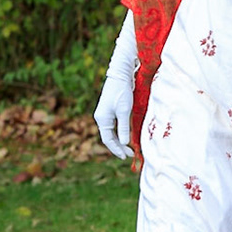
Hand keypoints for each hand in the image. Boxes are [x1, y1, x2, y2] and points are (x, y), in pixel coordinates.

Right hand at [94, 12, 139, 159]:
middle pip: (109, 137)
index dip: (116, 149)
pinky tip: (127, 136)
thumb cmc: (122, 92)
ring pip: (111, 132)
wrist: (120, 75)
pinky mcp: (110, 110)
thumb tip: (124, 143)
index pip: (107, 139)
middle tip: (130, 154)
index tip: (125, 156)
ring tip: (130, 148)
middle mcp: (101, 117)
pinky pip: (114, 126)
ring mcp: (105, 114)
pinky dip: (120, 132)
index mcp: (102, 119)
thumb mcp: (124, 111)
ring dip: (120, 140)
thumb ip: (124, 128)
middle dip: (119, 146)